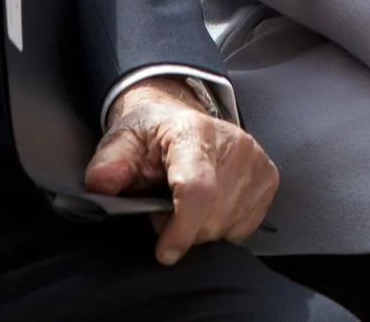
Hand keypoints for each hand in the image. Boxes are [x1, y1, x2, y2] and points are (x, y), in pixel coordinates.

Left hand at [84, 77, 277, 265]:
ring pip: (227, 226)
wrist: (179, 116)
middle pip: (211, 217)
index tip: (163, 252)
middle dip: (182, 227)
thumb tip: (100, 184)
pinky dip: (222, 225)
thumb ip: (109, 163)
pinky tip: (209, 203)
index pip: (197, 190)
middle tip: (164, 206)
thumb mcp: (122, 141)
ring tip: (185, 200)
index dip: (181, 229)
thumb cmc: (151, 132)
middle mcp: (234, 144)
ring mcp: (256, 162)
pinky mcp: (268, 178)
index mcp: (194, 132)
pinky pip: (243, 227)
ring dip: (202, 227)